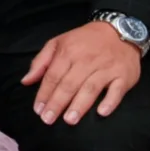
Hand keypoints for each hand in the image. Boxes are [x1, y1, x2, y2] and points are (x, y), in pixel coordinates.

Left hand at [22, 22, 143, 124]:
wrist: (119, 30)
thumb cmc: (84, 40)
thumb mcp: (57, 43)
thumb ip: (40, 62)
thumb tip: (25, 81)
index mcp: (67, 53)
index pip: (53, 76)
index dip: (44, 94)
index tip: (38, 110)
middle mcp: (86, 61)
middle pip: (69, 84)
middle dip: (57, 103)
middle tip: (48, 119)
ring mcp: (106, 68)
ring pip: (91, 88)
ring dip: (80, 105)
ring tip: (69, 120)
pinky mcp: (124, 75)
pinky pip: (117, 90)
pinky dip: (110, 101)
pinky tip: (102, 112)